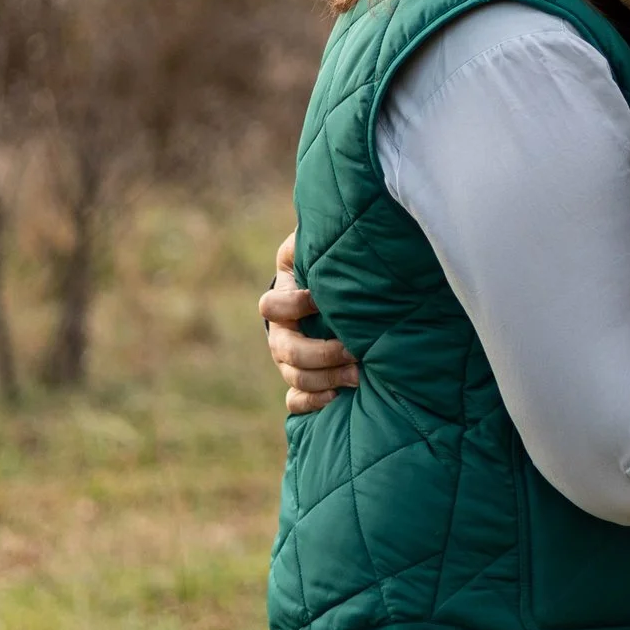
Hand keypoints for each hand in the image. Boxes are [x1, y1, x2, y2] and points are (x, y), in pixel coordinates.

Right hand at [258, 231, 357, 414]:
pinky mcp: (303, 379)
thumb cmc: (327, 263)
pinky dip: (310, 402)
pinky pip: (294, 400)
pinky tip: (333, 397)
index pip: (272, 307)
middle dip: (320, 354)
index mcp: (283, 298)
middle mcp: (282, 332)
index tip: (321, 299)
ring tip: (357, 376)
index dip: (294, 305)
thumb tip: (324, 227)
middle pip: (285, 350)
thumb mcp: (317, 244)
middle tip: (354, 352)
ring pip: (293, 376)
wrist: (333, 292)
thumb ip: (315, 238)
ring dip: (323, 379)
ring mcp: (290, 359)